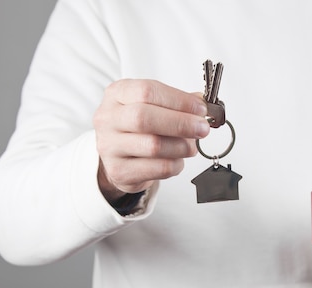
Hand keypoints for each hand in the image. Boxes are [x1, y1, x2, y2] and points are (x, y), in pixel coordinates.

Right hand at [93, 79, 209, 201]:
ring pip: (153, 146)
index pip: (147, 91)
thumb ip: (177, 102)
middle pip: (144, 118)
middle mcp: (108, 118)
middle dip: (181, 123)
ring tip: (191, 146)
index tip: (201, 109)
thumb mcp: (152, 105)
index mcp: (117, 94)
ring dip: (181, 146)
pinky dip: (175, 164)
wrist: (117, 155)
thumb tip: (203, 104)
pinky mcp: (119, 171)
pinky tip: (178, 159)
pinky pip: (156, 168)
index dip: (179, 100)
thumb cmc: (137, 126)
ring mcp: (110, 146)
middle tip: (202, 128)